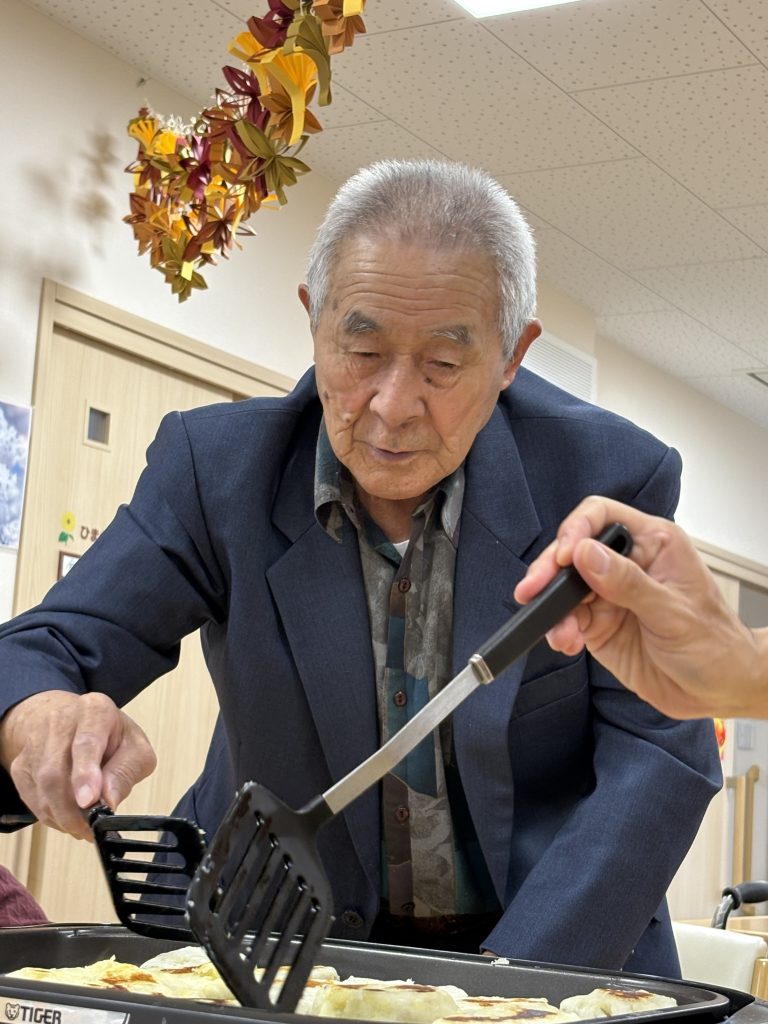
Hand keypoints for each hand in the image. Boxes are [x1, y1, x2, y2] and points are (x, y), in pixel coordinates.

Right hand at [0, 690, 156, 838]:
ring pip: (41, 788)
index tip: (89, 801)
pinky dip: (51, 815)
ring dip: (63, 816)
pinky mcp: (21, 764)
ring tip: (83, 825)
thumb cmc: (109, 736)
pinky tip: (68, 815)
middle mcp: (61, 721)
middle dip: (72, 809)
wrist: (73, 723)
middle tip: (90, 828)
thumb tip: (109, 801)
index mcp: (96, 711)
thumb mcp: (135, 748)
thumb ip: (126, 772)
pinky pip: (32, 799)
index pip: (86, 743)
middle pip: (56, 771)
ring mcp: (36, 742)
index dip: (85, 775)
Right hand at [515, 496, 766, 719]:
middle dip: (549, 571)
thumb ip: (627, 583)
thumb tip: (585, 553)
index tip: (564, 557)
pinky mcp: (599, 625)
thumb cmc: (715, 645)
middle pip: (573, 551)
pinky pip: (567, 620)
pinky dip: (559, 630)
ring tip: (559, 632)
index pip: (601, 516)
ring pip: (564, 588)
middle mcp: (627, 565)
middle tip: (532, 590)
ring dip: (553, 608)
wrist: (720, 691)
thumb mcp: (673, 612)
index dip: (576, 530)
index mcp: (652, 544)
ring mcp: (609, 595)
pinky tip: (566, 642)